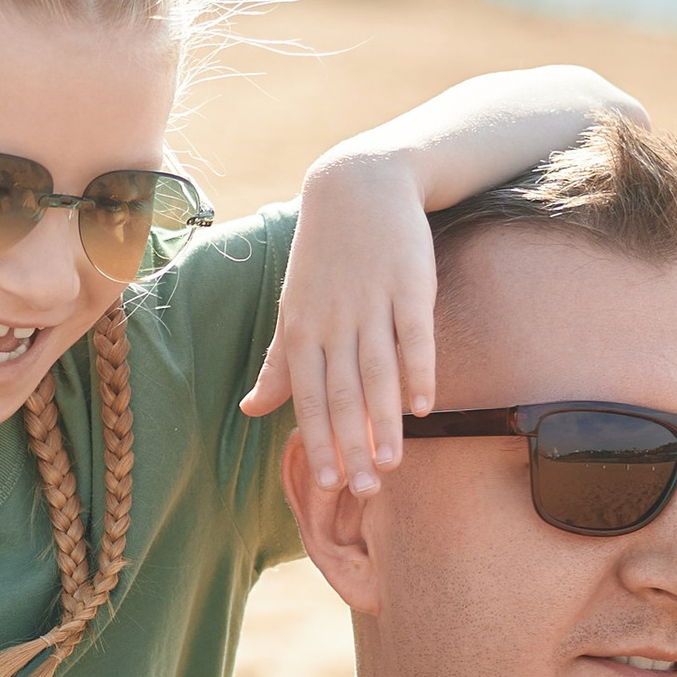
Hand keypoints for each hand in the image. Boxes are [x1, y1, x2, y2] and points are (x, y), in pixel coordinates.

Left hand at [240, 145, 437, 493]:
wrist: (358, 186)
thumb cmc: (324, 257)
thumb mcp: (293, 307)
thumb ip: (278, 364)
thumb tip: (251, 411)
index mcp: (301, 330)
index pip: (308, 397)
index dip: (318, 441)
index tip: (326, 484)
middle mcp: (333, 320)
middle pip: (343, 393)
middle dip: (351, 445)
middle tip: (363, 491)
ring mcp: (371, 301)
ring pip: (376, 370)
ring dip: (383, 419)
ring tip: (392, 463)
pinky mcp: (408, 282)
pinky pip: (413, 333)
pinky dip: (419, 369)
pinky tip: (425, 406)